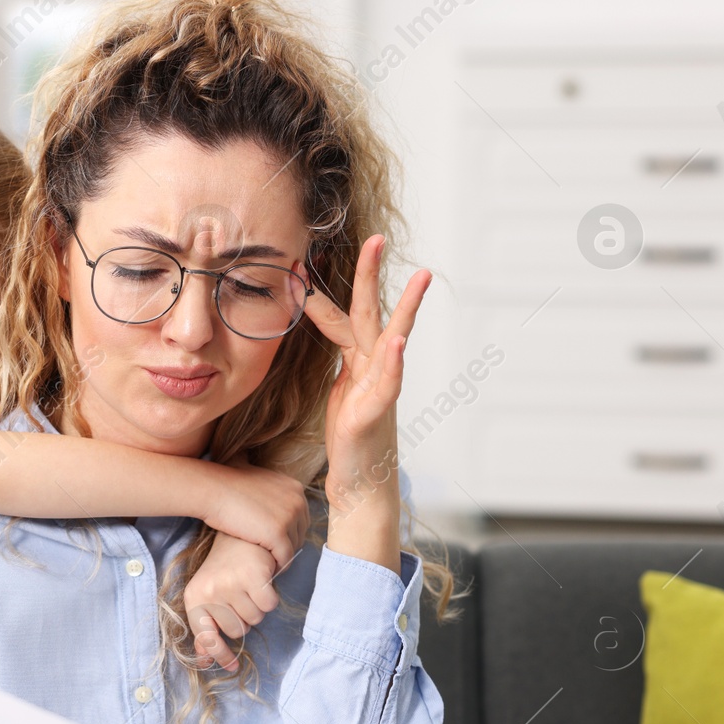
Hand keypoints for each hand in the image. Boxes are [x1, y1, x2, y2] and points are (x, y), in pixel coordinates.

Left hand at [183, 532, 280, 672]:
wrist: (239, 532)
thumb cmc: (224, 568)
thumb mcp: (208, 595)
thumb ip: (205, 627)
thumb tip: (204, 660)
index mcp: (194, 598)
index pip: (207, 637)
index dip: (219, 654)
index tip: (231, 666)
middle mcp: (209, 592)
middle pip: (237, 631)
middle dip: (243, 619)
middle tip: (241, 596)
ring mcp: (231, 584)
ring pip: (255, 619)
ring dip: (257, 607)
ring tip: (249, 586)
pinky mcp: (253, 576)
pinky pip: (269, 606)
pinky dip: (269, 597)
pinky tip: (262, 582)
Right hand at [200, 462, 309, 569]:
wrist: (213, 489)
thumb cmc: (228, 485)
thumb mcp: (260, 482)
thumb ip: (273, 493)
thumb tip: (274, 504)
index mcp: (295, 488)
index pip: (301, 518)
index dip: (289, 532)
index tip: (276, 541)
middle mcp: (297, 502)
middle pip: (300, 533)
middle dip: (287, 545)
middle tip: (273, 555)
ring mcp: (289, 517)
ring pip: (294, 547)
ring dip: (282, 557)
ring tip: (269, 563)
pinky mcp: (277, 534)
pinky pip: (285, 557)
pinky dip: (279, 566)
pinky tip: (268, 569)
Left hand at [303, 235, 429, 568]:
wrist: (360, 486)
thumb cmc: (351, 439)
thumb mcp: (340, 391)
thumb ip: (342, 361)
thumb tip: (329, 334)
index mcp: (358, 362)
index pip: (341, 317)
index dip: (320, 293)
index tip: (302, 265)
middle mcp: (372, 369)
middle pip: (371, 314)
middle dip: (371, 275)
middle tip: (377, 237)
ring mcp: (378, 389)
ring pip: (391, 341)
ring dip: (405, 309)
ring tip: (421, 277)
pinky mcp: (374, 414)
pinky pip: (388, 385)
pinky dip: (394, 363)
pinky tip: (398, 341)